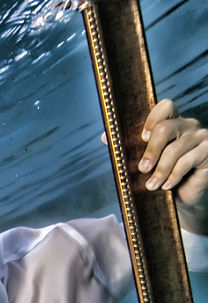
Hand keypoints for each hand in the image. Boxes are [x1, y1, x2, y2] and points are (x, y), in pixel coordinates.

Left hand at [138, 99, 207, 231]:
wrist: (183, 196)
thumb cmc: (161, 174)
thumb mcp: (144, 160)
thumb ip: (128, 146)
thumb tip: (105, 137)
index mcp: (172, 121)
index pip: (165, 106)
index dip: (152, 119)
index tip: (142, 138)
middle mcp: (188, 125)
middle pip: (166, 128)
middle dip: (151, 151)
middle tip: (141, 168)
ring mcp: (202, 137)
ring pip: (175, 149)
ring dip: (160, 170)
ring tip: (151, 185)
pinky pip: (187, 162)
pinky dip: (173, 176)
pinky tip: (166, 186)